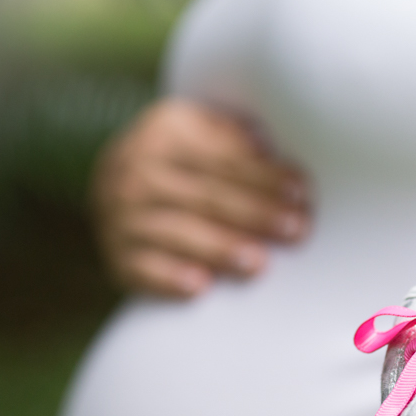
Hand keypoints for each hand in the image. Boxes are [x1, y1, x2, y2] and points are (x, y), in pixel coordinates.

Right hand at [91, 99, 310, 297]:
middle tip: (295, 230)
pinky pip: (143, 268)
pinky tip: (200, 286)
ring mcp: (120, 212)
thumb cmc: (183, 165)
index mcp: (167, 128)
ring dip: (220, 247)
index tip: (300, 193)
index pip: (224, 154)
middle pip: (207, 193)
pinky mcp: (116, 254)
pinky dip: (170, 278)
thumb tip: (279, 160)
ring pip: (178, 230)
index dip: (264, 175)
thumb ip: (239, 141)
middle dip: (256, 212)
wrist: (114, 192)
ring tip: (258, 262)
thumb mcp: (203, 134)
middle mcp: (136, 166)